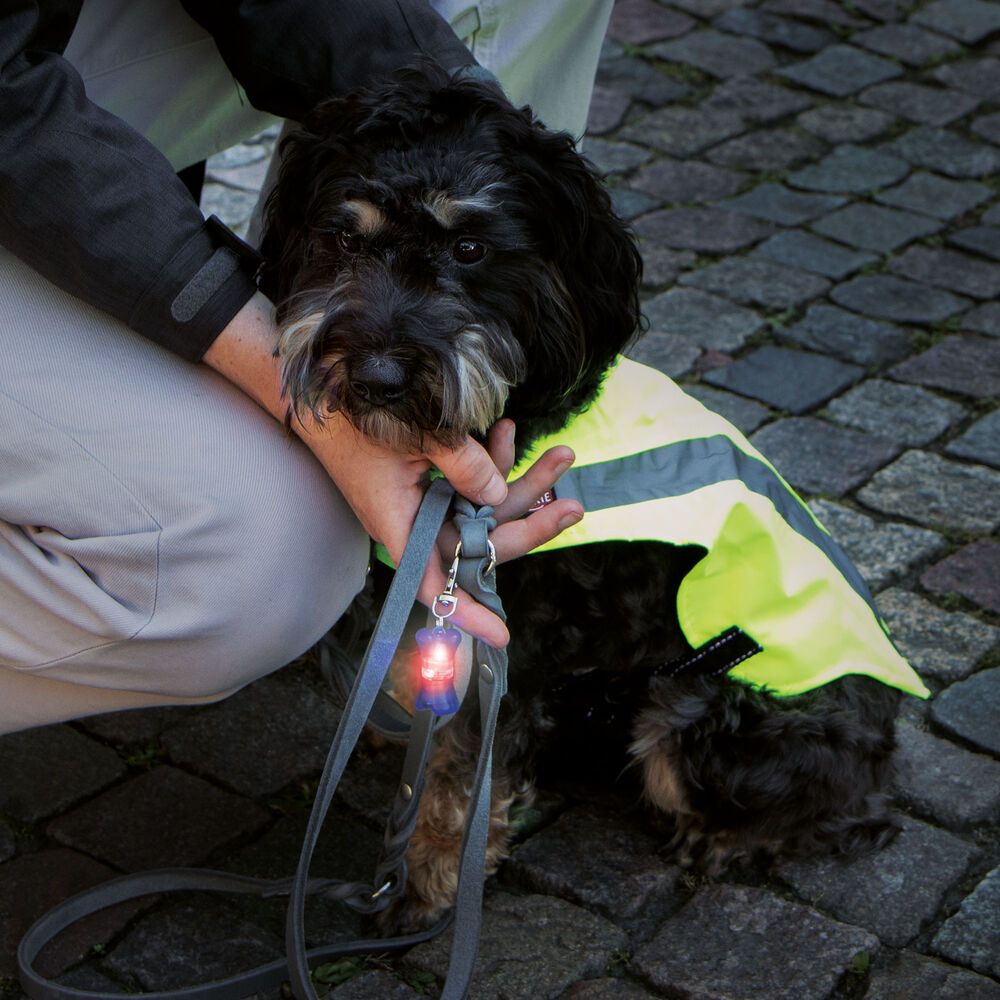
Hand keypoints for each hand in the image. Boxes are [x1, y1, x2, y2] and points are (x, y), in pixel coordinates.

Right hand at [301, 414, 581, 646]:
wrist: (320, 392)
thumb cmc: (353, 418)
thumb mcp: (413, 436)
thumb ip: (463, 465)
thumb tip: (499, 491)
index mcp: (402, 528)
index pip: (437, 585)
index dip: (469, 612)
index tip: (502, 636)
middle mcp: (416, 523)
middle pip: (481, 542)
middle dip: (531, 524)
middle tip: (573, 507)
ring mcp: (425, 503)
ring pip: (484, 509)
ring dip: (523, 483)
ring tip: (562, 456)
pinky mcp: (429, 482)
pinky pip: (470, 482)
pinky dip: (491, 461)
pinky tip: (509, 434)